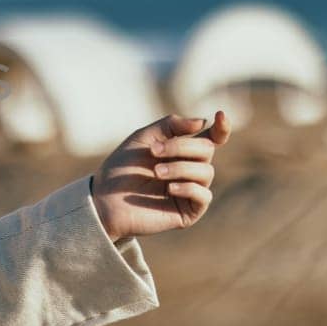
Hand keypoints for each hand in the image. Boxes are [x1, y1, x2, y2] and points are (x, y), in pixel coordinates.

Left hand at [90, 111, 231, 242]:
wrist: (105, 199)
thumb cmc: (121, 168)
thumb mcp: (143, 138)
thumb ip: (170, 125)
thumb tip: (202, 122)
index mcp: (182, 151)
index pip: (212, 139)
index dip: (221, 127)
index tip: (221, 114)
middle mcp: (190, 169)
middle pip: (206, 150)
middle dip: (181, 147)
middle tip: (153, 152)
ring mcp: (191, 190)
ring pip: (206, 172)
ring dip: (180, 168)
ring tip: (156, 172)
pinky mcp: (189, 211)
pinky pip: (204, 196)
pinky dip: (188, 188)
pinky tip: (169, 188)